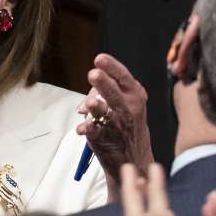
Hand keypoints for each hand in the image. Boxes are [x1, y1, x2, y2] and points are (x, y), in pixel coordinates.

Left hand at [78, 54, 152, 198]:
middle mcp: (128, 107)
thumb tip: (86, 95)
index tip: (100, 59)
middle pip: (113, 92)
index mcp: (134, 94)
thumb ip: (104, 91)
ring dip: (96, 107)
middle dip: (103, 83)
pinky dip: (86, 128)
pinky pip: (93, 130)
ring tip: (90, 103)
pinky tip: (81, 128)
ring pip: (104, 112)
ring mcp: (117, 123)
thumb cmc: (127, 123)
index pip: (123, 76)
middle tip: (94, 74)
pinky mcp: (105, 138)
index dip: (111, 66)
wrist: (134, 157)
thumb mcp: (125, 102)